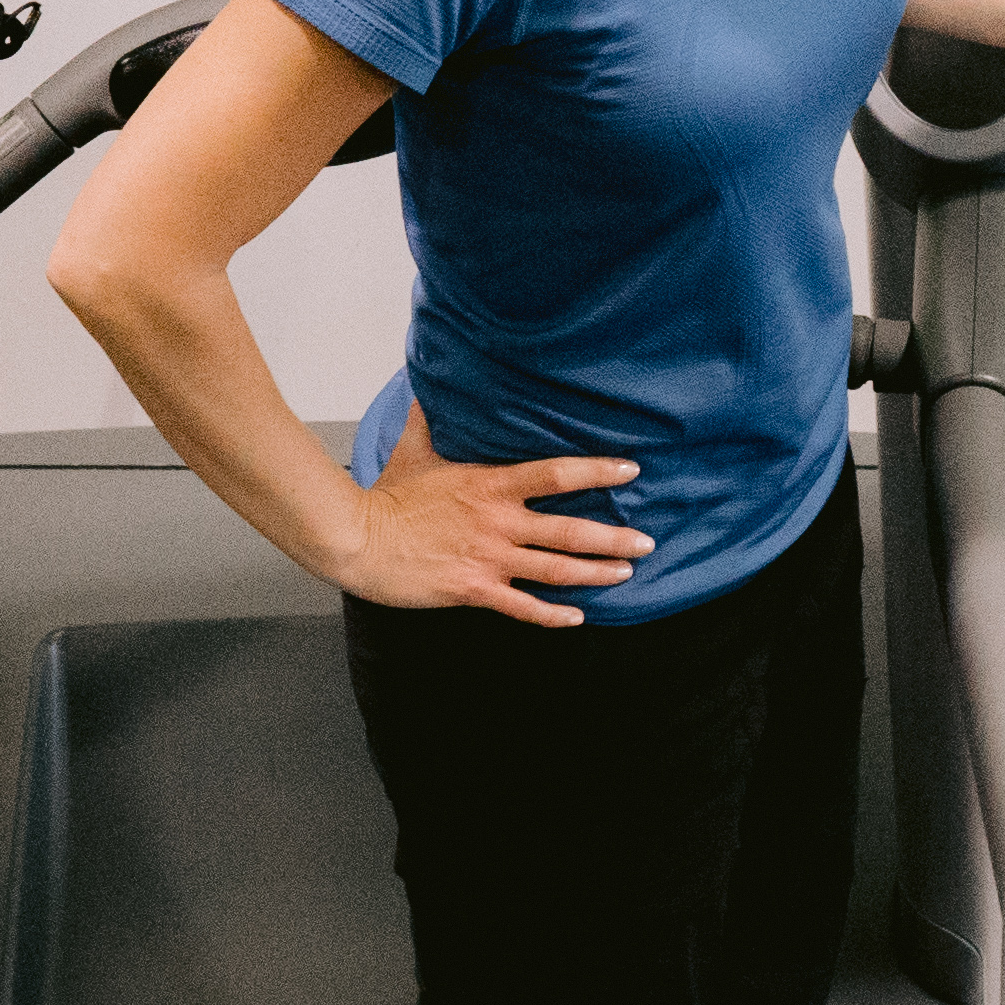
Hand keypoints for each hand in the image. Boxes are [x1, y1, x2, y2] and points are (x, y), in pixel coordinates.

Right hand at [339, 398, 650, 626]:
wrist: (357, 540)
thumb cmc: (386, 497)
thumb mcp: (413, 450)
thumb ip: (430, 420)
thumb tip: (428, 386)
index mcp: (491, 484)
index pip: (557, 473)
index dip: (598, 471)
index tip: (631, 470)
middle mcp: (499, 521)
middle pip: (571, 530)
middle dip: (615, 537)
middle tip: (647, 541)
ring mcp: (490, 558)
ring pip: (557, 569)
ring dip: (597, 573)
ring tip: (626, 572)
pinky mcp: (474, 589)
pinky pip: (523, 606)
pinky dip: (554, 615)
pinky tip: (578, 617)